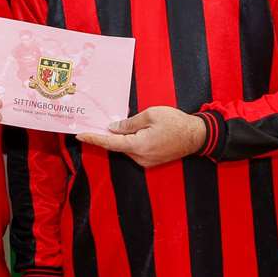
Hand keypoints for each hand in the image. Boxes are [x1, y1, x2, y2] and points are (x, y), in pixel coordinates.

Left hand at [77, 106, 205, 167]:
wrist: (197, 136)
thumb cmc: (176, 122)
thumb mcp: (151, 115)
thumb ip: (129, 123)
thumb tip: (113, 128)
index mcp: (139, 145)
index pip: (111, 143)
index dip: (94, 139)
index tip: (80, 135)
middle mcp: (141, 157)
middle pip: (118, 146)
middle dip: (108, 136)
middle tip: (96, 124)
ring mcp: (146, 162)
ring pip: (126, 149)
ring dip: (121, 139)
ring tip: (125, 125)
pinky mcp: (151, 162)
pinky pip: (135, 151)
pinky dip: (130, 142)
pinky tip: (133, 132)